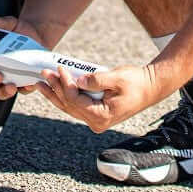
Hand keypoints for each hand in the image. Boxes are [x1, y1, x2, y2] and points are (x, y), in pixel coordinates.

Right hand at [0, 16, 46, 99]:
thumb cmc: (17, 31)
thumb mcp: (11, 24)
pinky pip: (21, 90)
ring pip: (0, 92)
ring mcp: (6, 79)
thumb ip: (2, 22)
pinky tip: (29, 83)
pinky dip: (25, 88)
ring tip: (11, 85)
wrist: (38, 35)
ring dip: (3, 91)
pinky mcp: (22, 83)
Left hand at [37, 64, 167, 132]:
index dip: (65, 84)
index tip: (60, 69)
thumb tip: (78, 81)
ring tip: (42, 83)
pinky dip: (65, 96)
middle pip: (68, 106)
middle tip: (43, 75)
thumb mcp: (117, 78)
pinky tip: (55, 87)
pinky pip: (75, 105)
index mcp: (102, 116)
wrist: (150, 88)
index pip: (75, 101)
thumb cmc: (137, 83)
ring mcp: (95, 120)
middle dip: (55, 89)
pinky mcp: (95, 113)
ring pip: (69, 107)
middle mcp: (96, 122)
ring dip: (56, 93)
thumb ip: (96, 80)